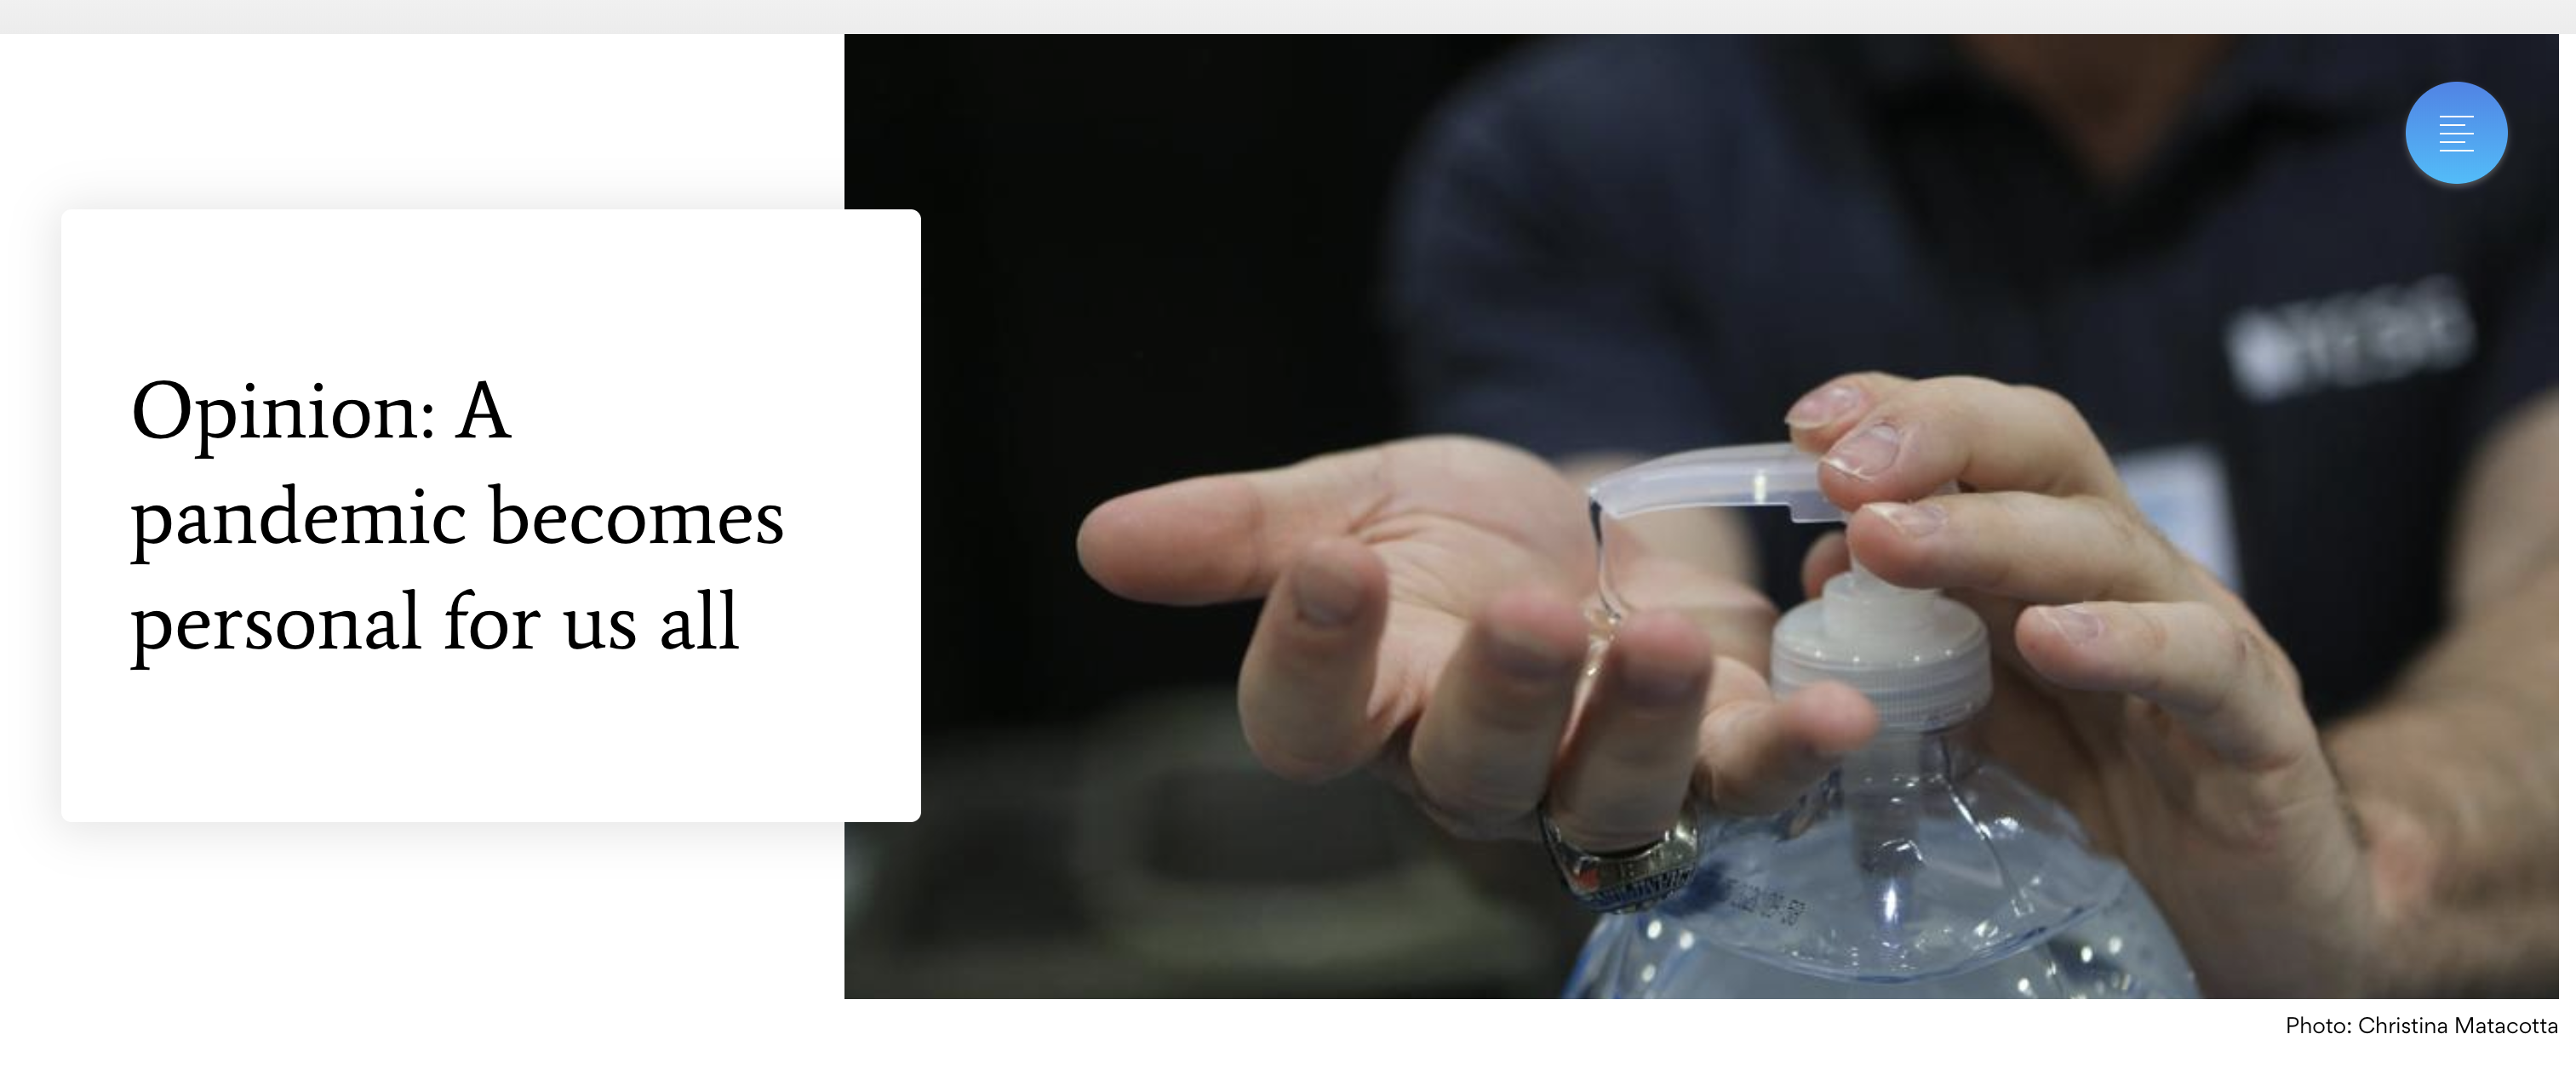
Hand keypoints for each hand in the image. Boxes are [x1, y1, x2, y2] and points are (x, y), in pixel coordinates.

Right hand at [1077, 436, 1876, 853]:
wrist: (1594, 525)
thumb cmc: (1455, 528)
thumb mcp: (1349, 497)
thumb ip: (1241, 529)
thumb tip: (1100, 537)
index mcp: (1363, 699)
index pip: (1304, 717)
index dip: (1307, 653)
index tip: (1323, 565)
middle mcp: (1469, 764)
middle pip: (1465, 768)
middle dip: (1500, 693)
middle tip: (1530, 610)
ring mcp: (1592, 775)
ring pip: (1605, 793)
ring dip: (1636, 728)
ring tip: (1658, 644)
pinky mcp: (1710, 759)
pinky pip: (1746, 785)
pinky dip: (1793, 753)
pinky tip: (1837, 707)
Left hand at [1783, 373, 2378, 996]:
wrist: (2269, 906)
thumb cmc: (2127, 788)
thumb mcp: (1995, 707)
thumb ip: (1918, 640)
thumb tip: (1820, 570)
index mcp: (2067, 556)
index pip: (1991, 443)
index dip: (1903, 416)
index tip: (1807, 425)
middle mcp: (2138, 572)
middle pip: (2048, 455)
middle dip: (1938, 441)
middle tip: (1838, 471)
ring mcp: (2209, 637)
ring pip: (2107, 547)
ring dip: (1987, 533)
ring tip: (1886, 539)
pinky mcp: (2263, 728)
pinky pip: (2200, 663)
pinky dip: (2123, 641)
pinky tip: (2048, 637)